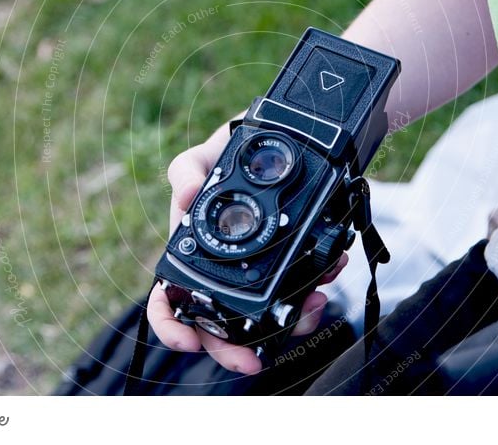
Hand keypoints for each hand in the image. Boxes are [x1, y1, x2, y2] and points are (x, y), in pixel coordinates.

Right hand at [147, 117, 348, 374]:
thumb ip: (186, 173)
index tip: (188, 340)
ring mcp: (259, 270)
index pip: (168, 299)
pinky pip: (303, 288)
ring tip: (311, 303)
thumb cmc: (229, 151)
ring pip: (267, 316)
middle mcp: (222, 270)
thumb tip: (184, 199)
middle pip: (220, 326)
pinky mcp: (293, 262)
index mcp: (192, 253)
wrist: (279, 137)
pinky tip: (329, 271)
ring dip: (289, 321)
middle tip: (254, 360)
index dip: (172, 326)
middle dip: (235, 350)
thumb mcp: (201, 156)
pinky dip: (316, 287)